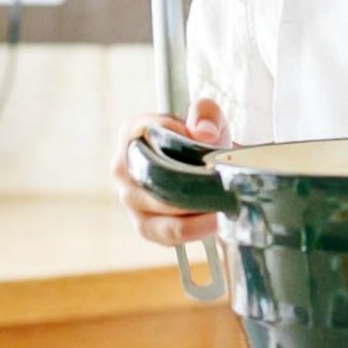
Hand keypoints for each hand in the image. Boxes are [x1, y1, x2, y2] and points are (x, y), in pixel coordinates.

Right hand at [111, 99, 226, 245]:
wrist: (207, 170)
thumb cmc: (201, 142)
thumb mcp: (208, 118)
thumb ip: (205, 113)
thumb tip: (203, 133)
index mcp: (132, 133)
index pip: (147, 131)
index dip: (177, 136)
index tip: (207, 140)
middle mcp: (123, 167)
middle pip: (154, 176)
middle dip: (191, 180)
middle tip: (223, 182)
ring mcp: (130, 199)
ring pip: (160, 208)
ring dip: (195, 208)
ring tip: (224, 204)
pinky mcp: (145, 226)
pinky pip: (165, 233)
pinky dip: (193, 229)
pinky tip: (215, 223)